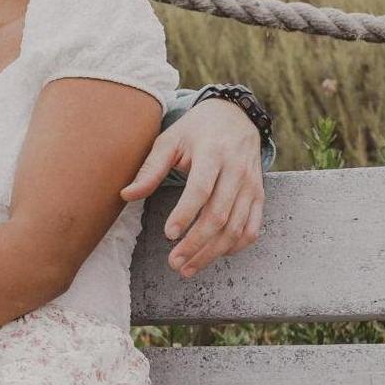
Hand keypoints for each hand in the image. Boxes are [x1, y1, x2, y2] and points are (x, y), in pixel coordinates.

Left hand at [120, 97, 263, 277]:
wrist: (236, 116)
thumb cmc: (195, 131)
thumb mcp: (169, 141)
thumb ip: (149, 169)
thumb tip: (125, 195)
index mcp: (213, 154)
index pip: (201, 189)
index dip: (186, 214)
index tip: (168, 234)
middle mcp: (237, 171)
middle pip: (219, 214)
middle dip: (196, 243)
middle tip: (173, 263)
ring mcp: (251, 185)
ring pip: (236, 227)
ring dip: (212, 252)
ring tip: (187, 268)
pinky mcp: (258, 195)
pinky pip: (252, 227)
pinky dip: (235, 246)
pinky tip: (214, 255)